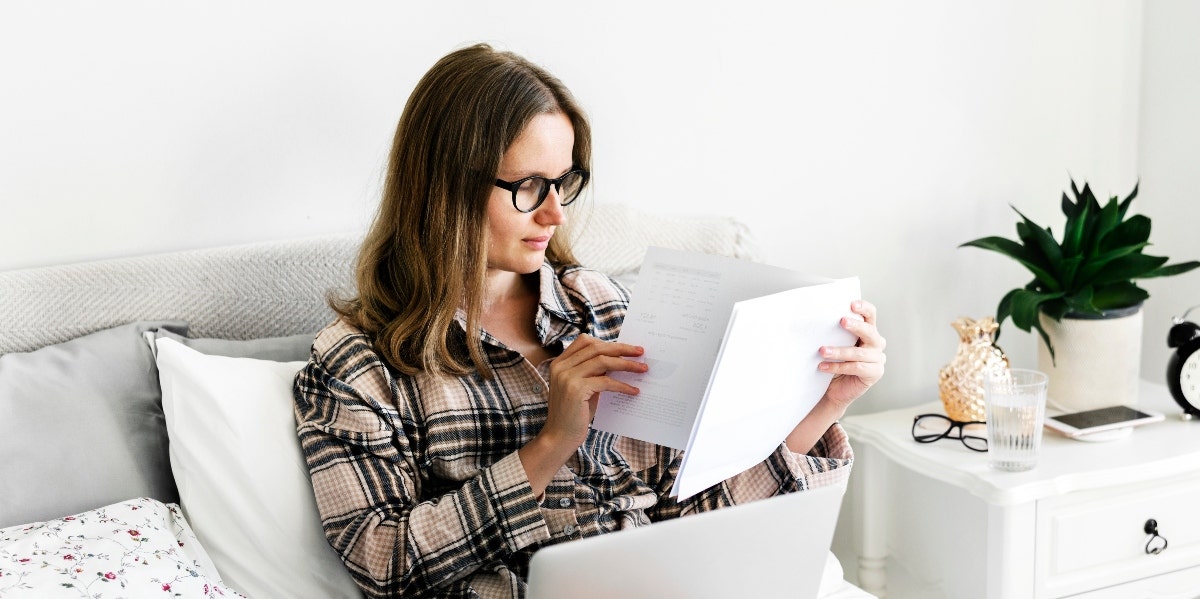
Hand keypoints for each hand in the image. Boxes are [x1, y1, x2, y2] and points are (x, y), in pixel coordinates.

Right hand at [520, 335, 646, 494]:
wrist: (559, 437)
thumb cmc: (574, 414)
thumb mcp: (581, 387)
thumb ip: (592, 372)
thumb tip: (617, 360)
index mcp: (560, 362)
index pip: (585, 341)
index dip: (607, 342)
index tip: (626, 348)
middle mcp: (561, 366)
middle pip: (596, 348)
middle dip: (622, 349)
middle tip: (640, 352)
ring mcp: (567, 377)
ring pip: (603, 361)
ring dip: (626, 364)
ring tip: (642, 369)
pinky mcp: (576, 389)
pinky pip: (606, 381)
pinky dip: (622, 385)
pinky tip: (633, 390)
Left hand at [817, 300, 885, 411]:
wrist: (834, 389)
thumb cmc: (834, 362)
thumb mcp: (835, 343)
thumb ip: (835, 331)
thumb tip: (817, 317)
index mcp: (868, 331)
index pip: (871, 315)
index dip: (864, 308)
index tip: (851, 304)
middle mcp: (876, 343)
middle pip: (870, 332)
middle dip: (856, 326)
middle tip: (841, 321)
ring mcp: (878, 359)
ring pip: (859, 353)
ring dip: (839, 352)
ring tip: (822, 351)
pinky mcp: (875, 373)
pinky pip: (856, 368)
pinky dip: (838, 367)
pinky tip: (823, 366)